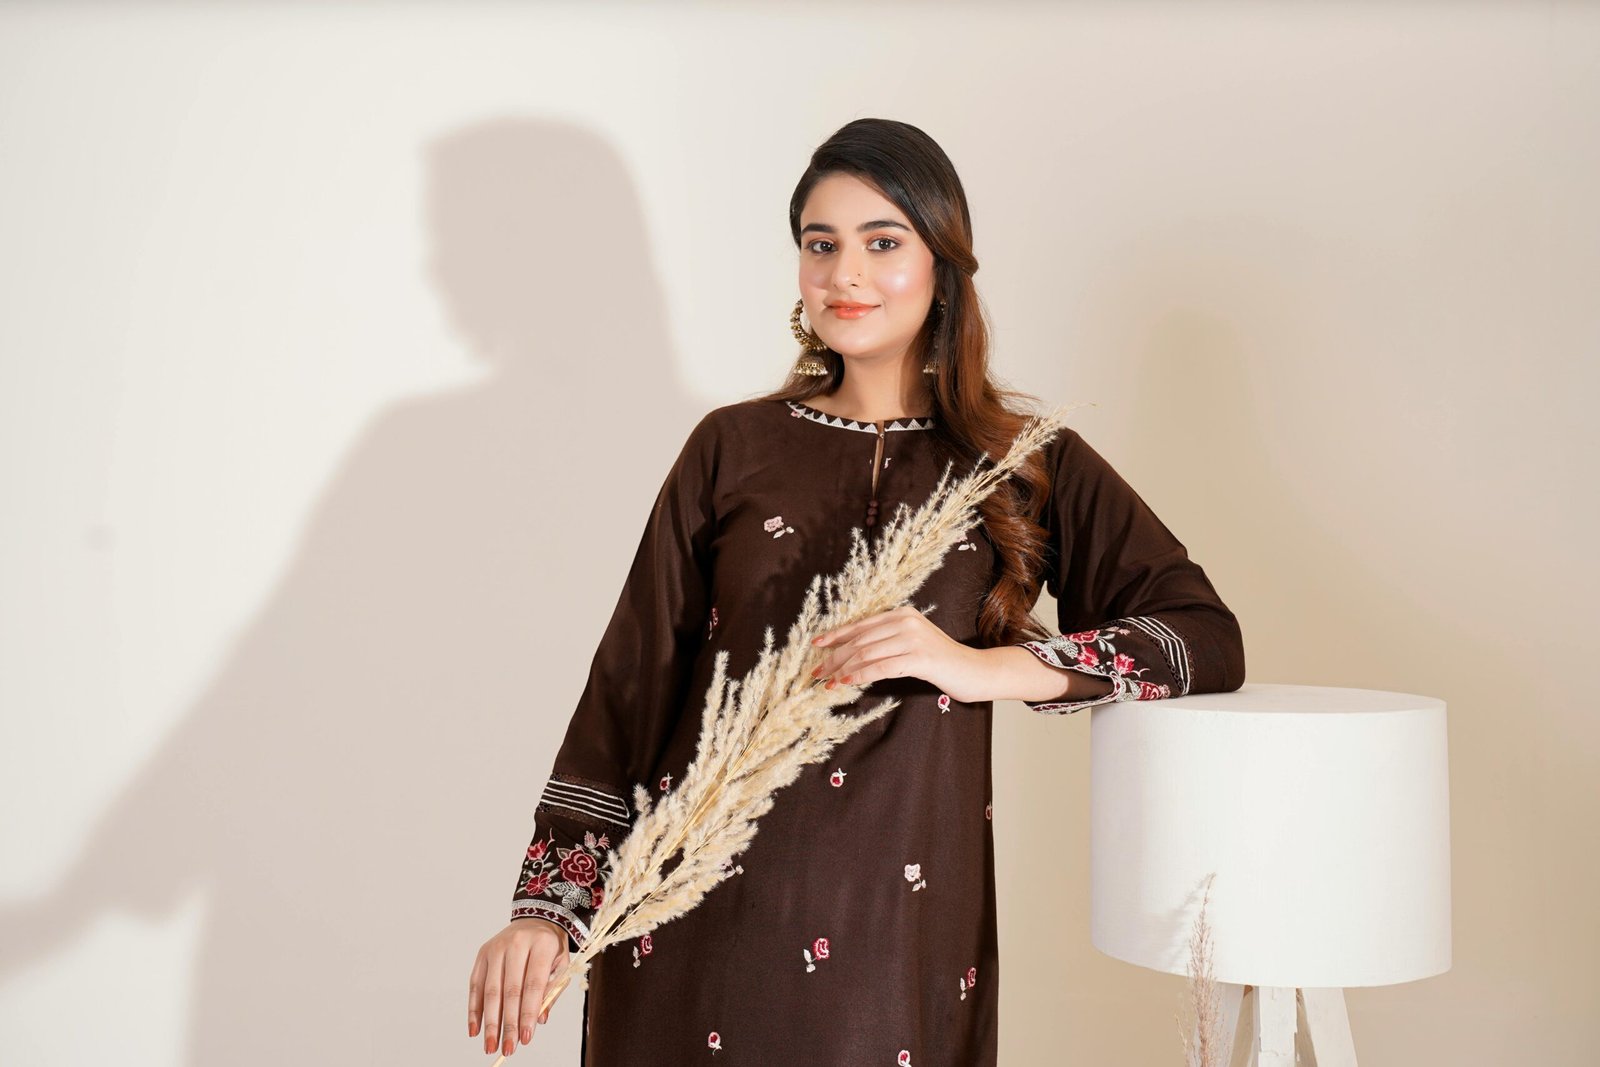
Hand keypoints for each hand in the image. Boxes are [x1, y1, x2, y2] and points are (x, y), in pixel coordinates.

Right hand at [468, 917, 568, 1055]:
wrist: (536, 918)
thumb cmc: (550, 947)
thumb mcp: (561, 964)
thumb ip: (551, 991)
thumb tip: (539, 1020)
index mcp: (542, 944)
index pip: (533, 985)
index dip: (528, 1013)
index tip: (526, 1038)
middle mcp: (516, 944)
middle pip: (510, 990)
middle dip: (508, 1023)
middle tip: (507, 1048)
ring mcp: (496, 948)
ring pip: (490, 990)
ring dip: (490, 1022)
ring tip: (491, 1045)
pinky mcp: (482, 954)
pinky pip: (475, 985)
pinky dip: (474, 1010)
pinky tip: (474, 1030)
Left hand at [810, 605, 988, 702]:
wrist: (974, 671)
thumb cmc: (942, 662)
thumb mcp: (913, 643)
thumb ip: (889, 641)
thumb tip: (854, 653)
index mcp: (903, 613)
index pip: (862, 625)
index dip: (837, 635)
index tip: (817, 646)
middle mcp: (906, 621)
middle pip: (860, 640)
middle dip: (835, 657)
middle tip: (817, 672)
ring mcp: (913, 638)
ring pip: (866, 654)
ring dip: (843, 669)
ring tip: (828, 683)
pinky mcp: (919, 658)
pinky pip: (880, 667)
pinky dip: (859, 675)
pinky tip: (847, 683)